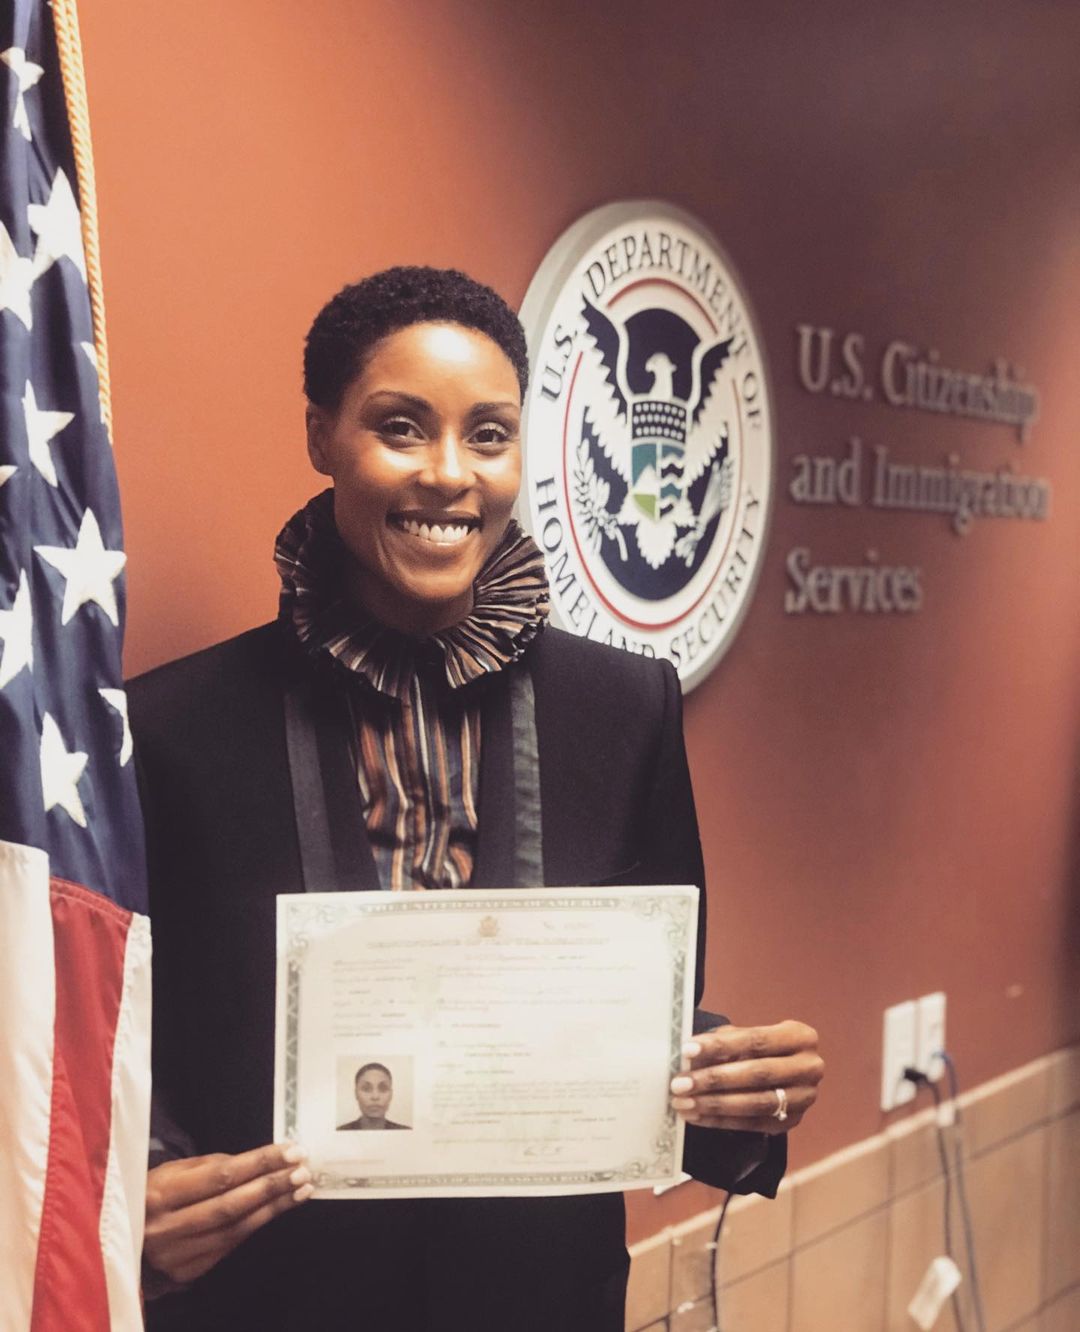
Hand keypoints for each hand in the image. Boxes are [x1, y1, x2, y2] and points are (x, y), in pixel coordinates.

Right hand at [144, 1142, 313, 1284]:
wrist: (116, 1245)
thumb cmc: (148, 1197)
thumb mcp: (169, 1171)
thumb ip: (209, 1166)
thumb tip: (255, 1162)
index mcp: (160, 1194)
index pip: (220, 1176)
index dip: (259, 1163)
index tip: (290, 1151)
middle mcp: (168, 1227)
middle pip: (232, 1205)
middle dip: (272, 1186)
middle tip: (303, 1170)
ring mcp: (178, 1255)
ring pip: (235, 1229)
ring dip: (273, 1207)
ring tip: (300, 1189)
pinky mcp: (188, 1272)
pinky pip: (229, 1245)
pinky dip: (256, 1224)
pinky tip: (276, 1209)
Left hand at [670, 1020, 822, 1133]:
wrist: (785, 1072)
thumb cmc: (760, 1049)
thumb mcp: (747, 1037)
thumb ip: (724, 1043)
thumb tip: (690, 1056)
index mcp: (801, 1036)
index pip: (756, 1040)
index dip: (720, 1046)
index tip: (687, 1050)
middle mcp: (810, 1067)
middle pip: (757, 1074)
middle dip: (714, 1079)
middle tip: (679, 1084)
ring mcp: (804, 1098)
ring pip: (755, 1103)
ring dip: (714, 1105)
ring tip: (683, 1103)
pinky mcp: (792, 1122)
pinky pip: (753, 1124)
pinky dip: (721, 1121)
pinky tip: (697, 1117)